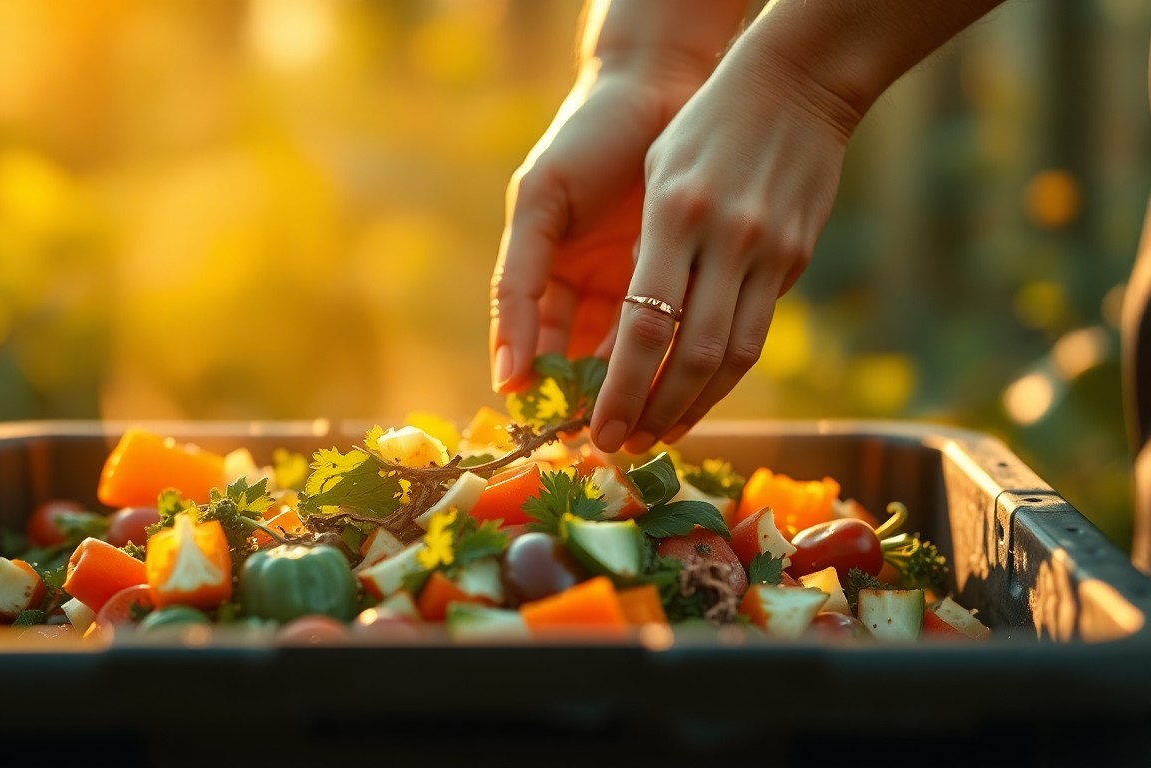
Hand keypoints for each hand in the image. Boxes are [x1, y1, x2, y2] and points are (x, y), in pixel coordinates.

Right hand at [490, 64, 705, 393]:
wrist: (659, 88)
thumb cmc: (585, 139)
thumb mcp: (540, 204)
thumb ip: (518, 284)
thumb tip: (507, 376)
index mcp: (544, 271)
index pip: (532, 345)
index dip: (538, 384)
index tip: (546, 421)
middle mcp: (586, 285)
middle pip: (580, 360)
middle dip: (588, 398)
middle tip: (597, 435)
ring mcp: (632, 282)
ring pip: (626, 352)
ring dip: (629, 386)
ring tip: (634, 417)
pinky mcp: (677, 276)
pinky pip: (670, 328)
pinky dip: (667, 356)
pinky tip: (668, 379)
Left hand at [591, 48, 859, 453]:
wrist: (796, 86)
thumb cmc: (703, 126)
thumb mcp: (658, 173)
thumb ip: (644, 250)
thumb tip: (625, 334)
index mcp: (676, 214)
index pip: (645, 325)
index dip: (621, 388)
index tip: (599, 427)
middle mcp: (725, 239)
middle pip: (691, 355)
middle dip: (652, 411)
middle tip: (623, 447)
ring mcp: (768, 253)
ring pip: (733, 358)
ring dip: (693, 407)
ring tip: (659, 436)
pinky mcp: (795, 260)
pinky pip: (756, 333)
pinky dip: (724, 375)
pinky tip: (698, 397)